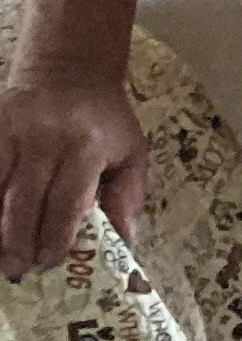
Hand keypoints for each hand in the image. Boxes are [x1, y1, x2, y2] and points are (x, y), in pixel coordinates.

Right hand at [0, 77, 144, 280]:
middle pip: (24, 200)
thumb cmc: (105, 121)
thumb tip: (123, 243)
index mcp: (87, 147)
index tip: (50, 262)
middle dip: (18, 240)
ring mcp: (11, 134)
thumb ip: (128, 198)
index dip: (56, 235)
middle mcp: (45, 140)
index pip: (67, 200)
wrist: (70, 70)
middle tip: (16, 269)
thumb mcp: (132, 153)